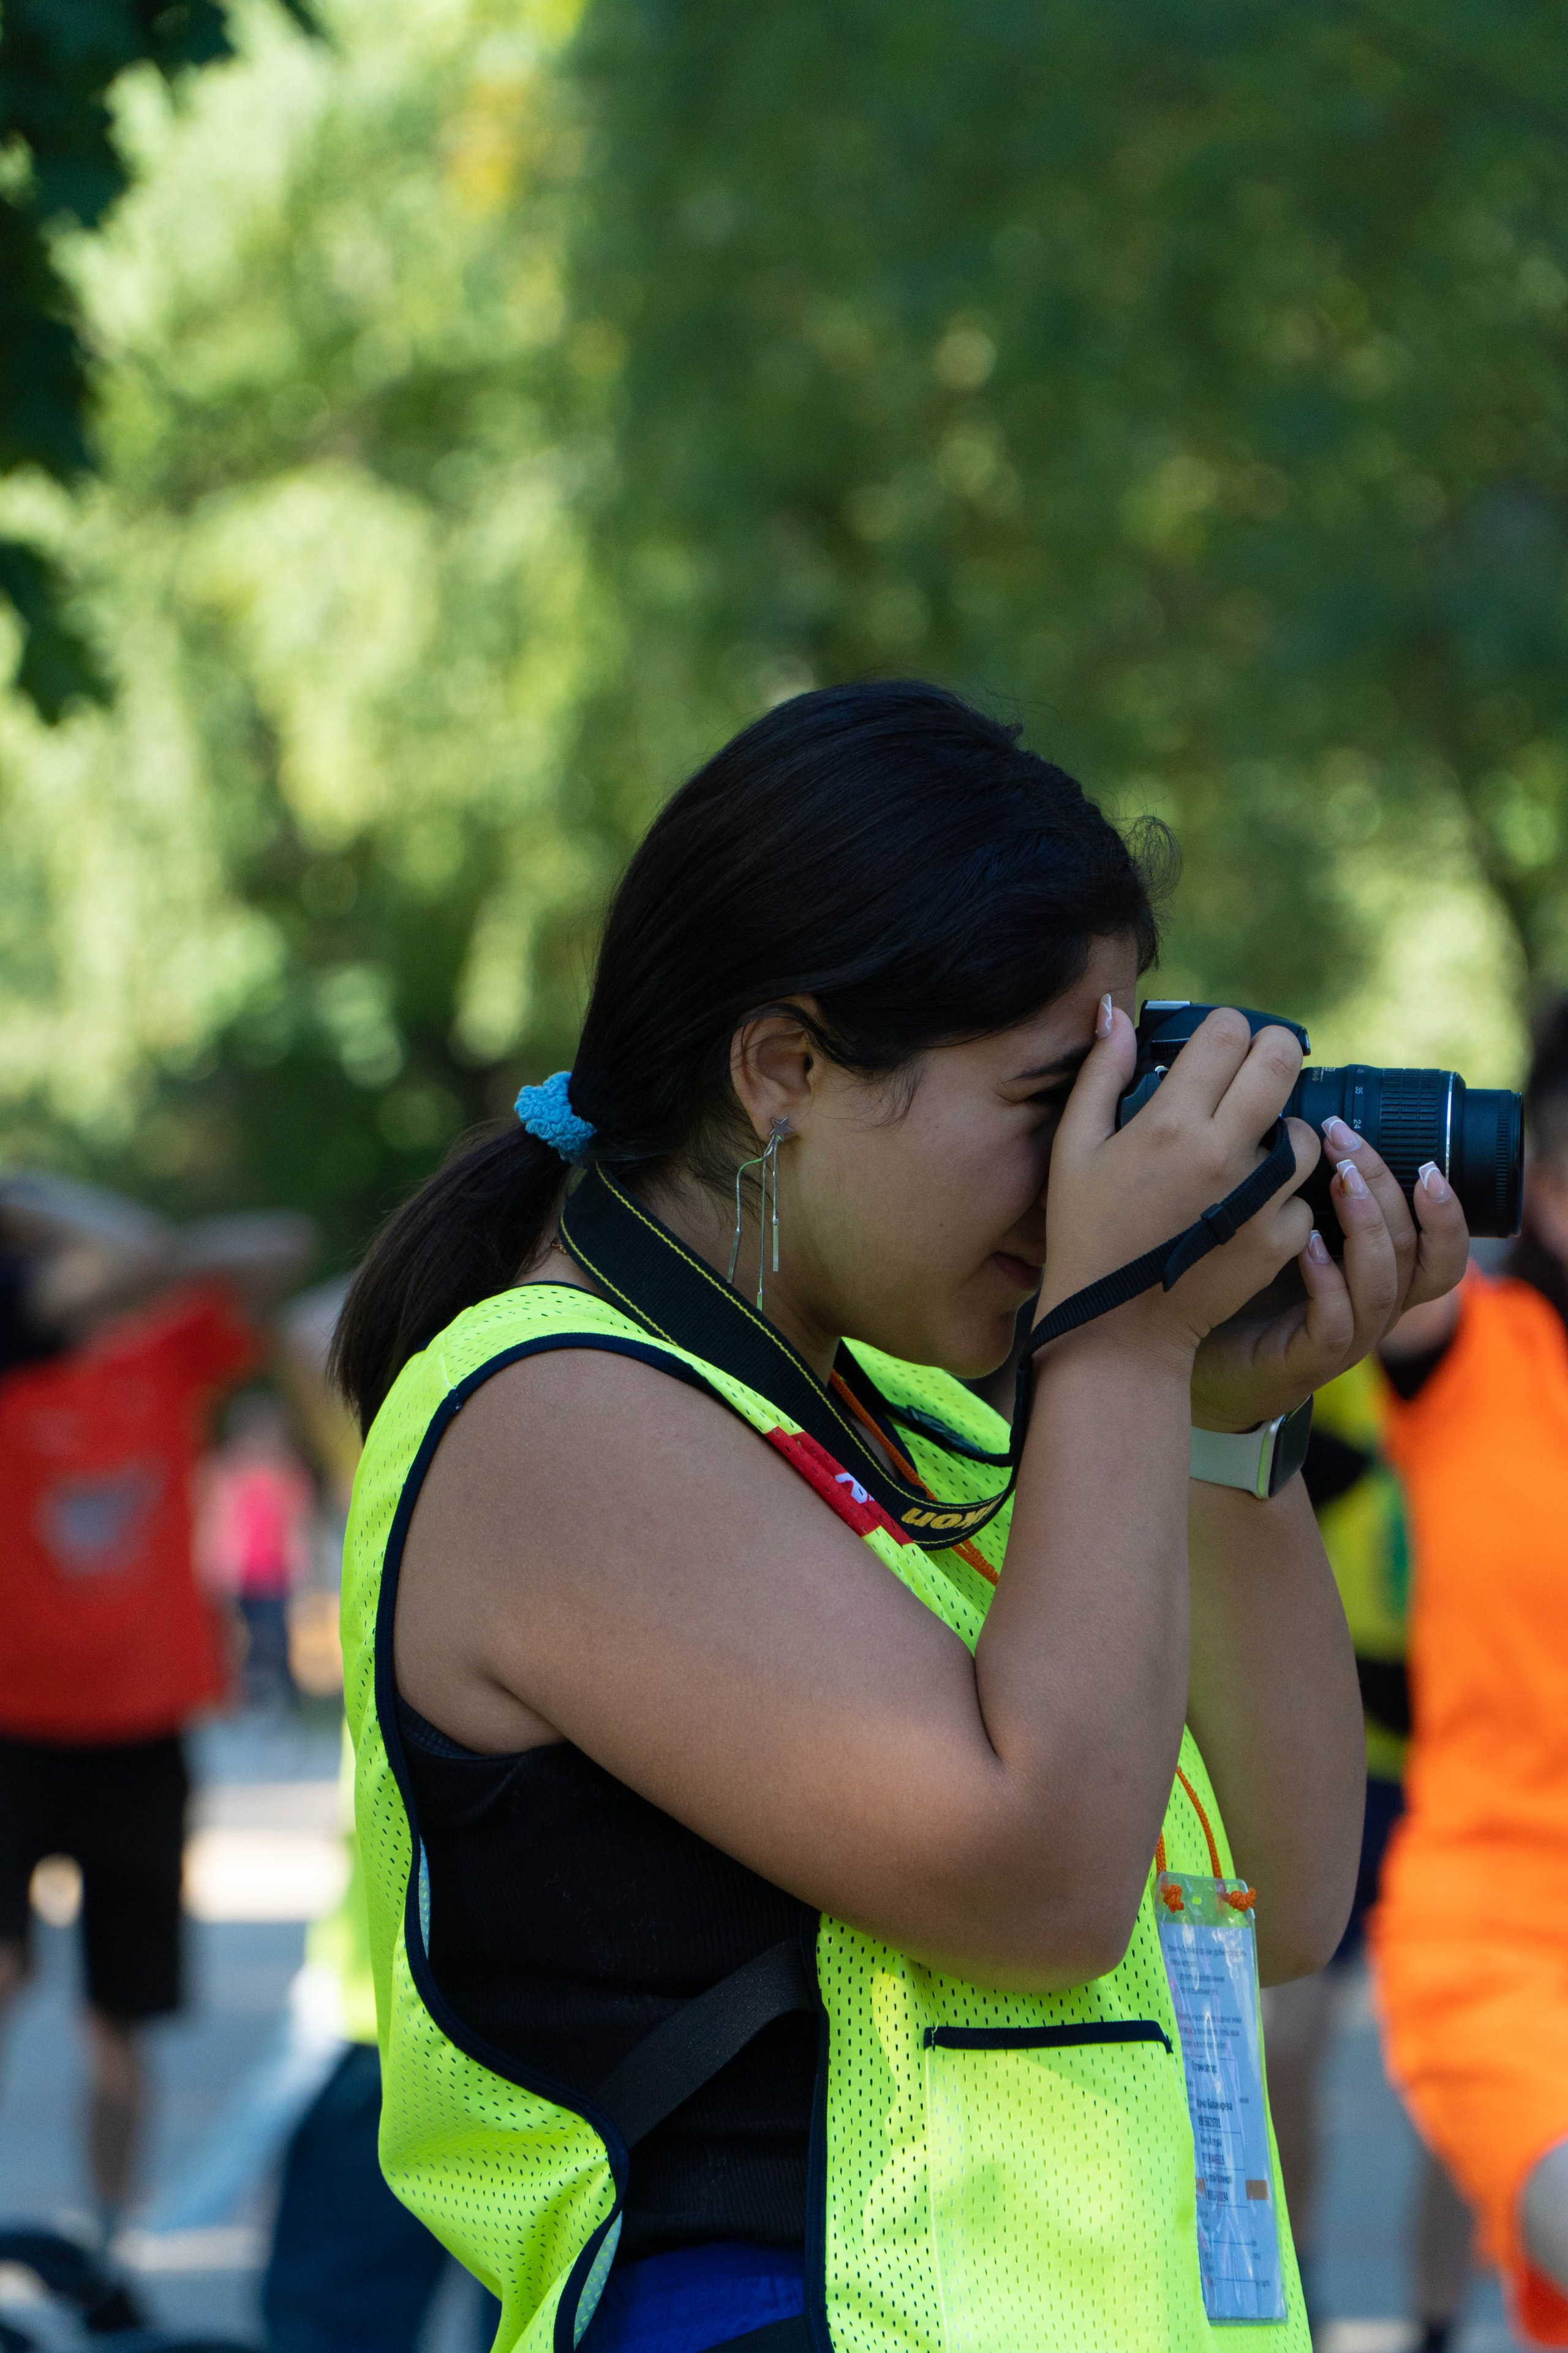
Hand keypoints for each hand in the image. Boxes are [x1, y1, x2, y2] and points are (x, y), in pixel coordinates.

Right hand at [1041, 1002, 1317, 1355]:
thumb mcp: (1073, 1148)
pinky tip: (1253, 1204)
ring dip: (1285, 1129)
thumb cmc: (1085, 1233)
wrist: (1115, 1327)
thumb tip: (1114, 1012)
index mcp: (1169, 1122)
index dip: (1228, 1028)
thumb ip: (1098, 1074)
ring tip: (1255, 1144)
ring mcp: (1257, 1199)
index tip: (1219, 1044)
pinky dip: (1285, 1198)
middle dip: (1274, 1053)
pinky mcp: (1279, 1240)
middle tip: (1257, 1070)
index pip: (1229, 1033)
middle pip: (1282, 1062)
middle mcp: (1220, 1152)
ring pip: (1307, 1132)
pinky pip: (1305, 1196)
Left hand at [1191, 1117, 1470, 1431]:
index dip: (1447, 1211)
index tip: (1425, 1158)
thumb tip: (1307, 1111)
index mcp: (1378, 1276)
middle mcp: (1373, 1307)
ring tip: (1338, 1181)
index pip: (1441, 1249)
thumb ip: (1304, 1185)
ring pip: (1383, 1287)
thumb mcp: (1281, 1227)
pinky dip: (1327, 1281)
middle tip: (1347, 1142)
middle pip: (1414, 1253)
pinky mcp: (1305, 1362)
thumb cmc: (1239, 1286)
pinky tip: (1306, 1243)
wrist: (1193, 1360)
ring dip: (1367, 1227)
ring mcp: (1344, 1337)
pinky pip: (1334, 1324)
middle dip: (1388, 1190)